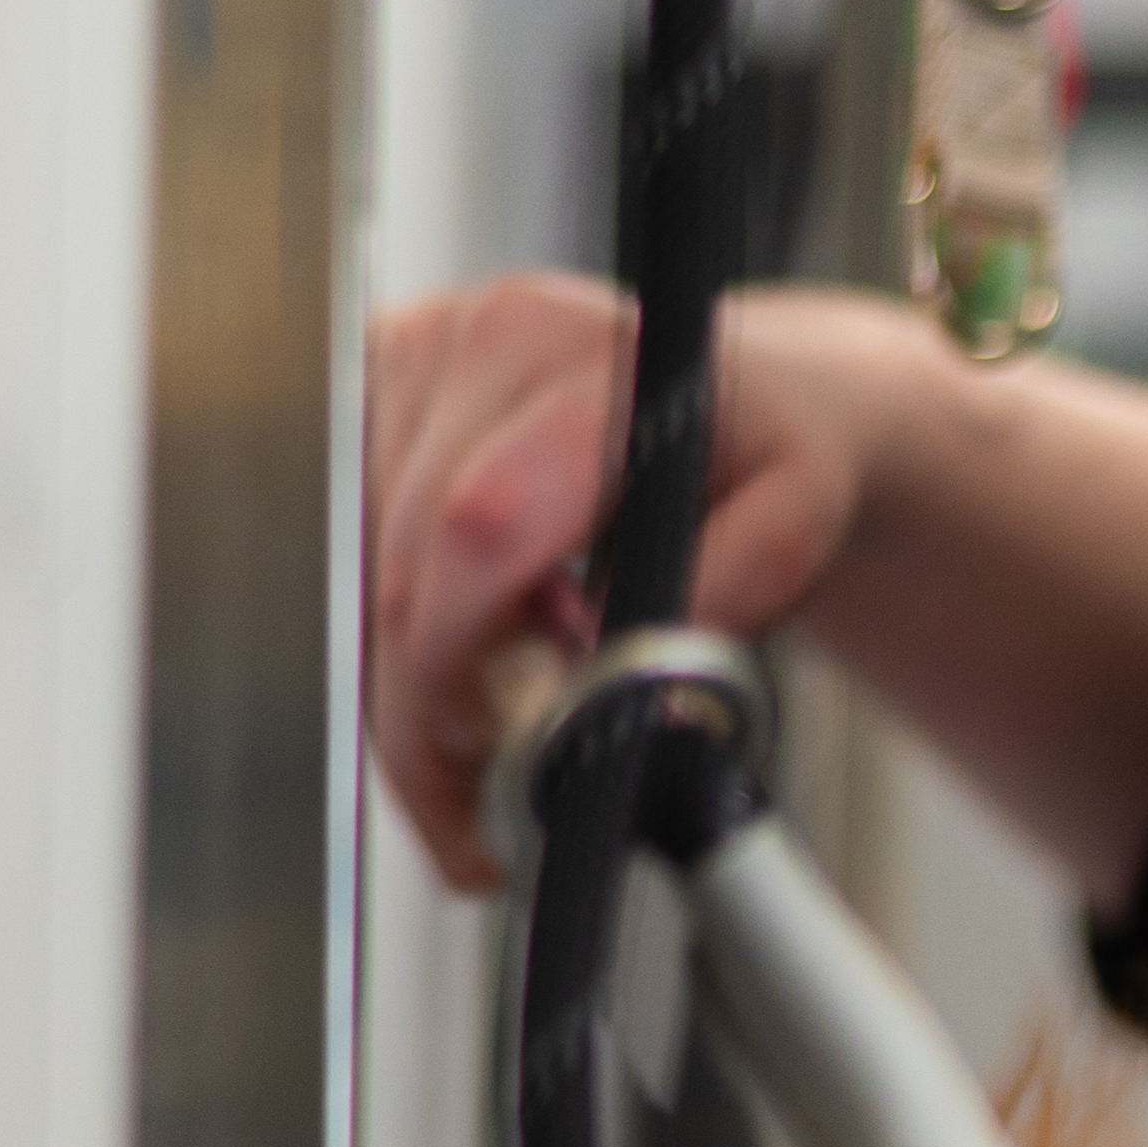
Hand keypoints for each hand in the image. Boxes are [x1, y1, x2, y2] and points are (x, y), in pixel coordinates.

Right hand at [364, 275, 916, 889]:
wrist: (761, 390)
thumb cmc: (774, 455)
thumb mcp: (797, 526)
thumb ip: (723, 593)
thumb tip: (619, 672)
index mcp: (591, 363)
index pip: (475, 528)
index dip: (455, 667)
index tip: (477, 765)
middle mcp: (488, 337)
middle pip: (402, 570)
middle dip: (426, 714)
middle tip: (478, 809)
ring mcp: (418, 349)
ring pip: (361, 574)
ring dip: (411, 676)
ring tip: (501, 711)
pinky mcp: (377, 380)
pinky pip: (351, 548)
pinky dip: (401, 626)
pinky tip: (477, 638)